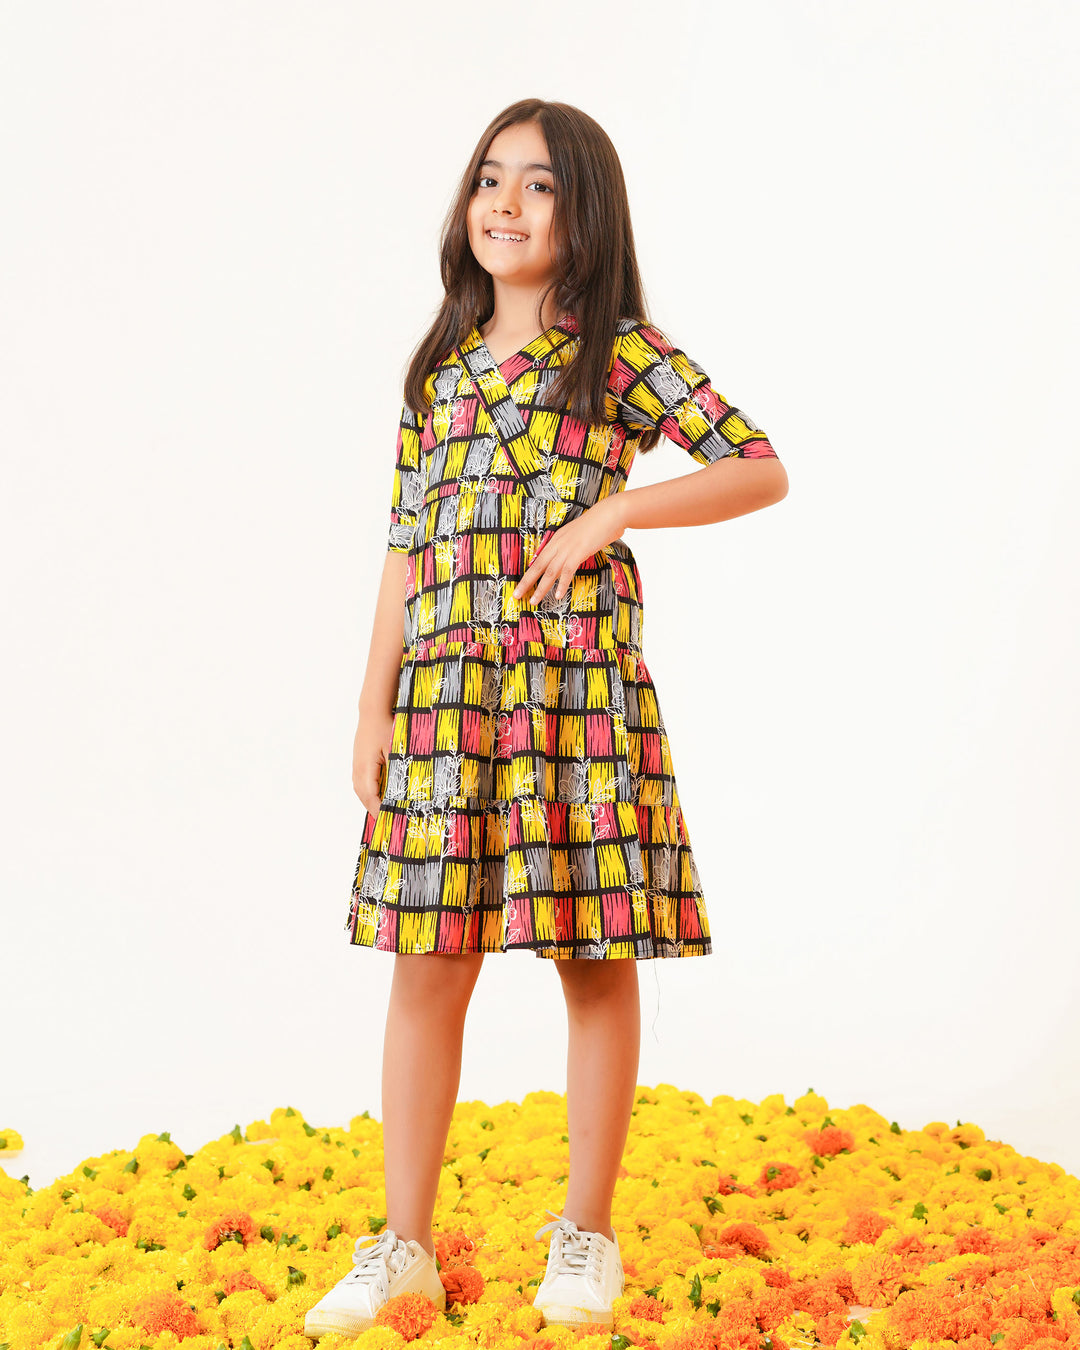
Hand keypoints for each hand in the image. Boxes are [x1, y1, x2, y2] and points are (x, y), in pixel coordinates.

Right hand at [353, 704, 393, 815]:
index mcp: (365, 768)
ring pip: (361, 790)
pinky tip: (378, 794)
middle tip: (386, 822)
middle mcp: (358, 769)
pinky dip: (369, 791)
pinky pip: (362, 781)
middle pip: (363, 796)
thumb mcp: (395, 749)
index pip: (370, 797)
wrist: (373, 710)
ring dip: (370, 801)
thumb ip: (397, 770)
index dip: (378, 810)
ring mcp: (357, 764)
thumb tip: (404, 789)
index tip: (387, 820)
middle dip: (374, 809)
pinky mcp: (359, 760)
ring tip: (382, 811)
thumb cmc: (385, 726)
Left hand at [512, 495, 626, 605]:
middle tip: (516, 595)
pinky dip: (562, 584)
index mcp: (557, 539)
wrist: (610, 514)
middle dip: (526, 582)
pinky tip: (557, 595)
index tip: (522, 584)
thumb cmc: (598, 525)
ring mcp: (568, 548)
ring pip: (550, 571)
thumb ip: (571, 546)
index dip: (529, 573)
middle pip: (538, 566)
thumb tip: (568, 559)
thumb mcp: (579, 536)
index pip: (539, 559)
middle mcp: (558, 544)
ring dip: (541, 588)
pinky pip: (568, 571)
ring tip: (533, 601)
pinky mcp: (579, 552)